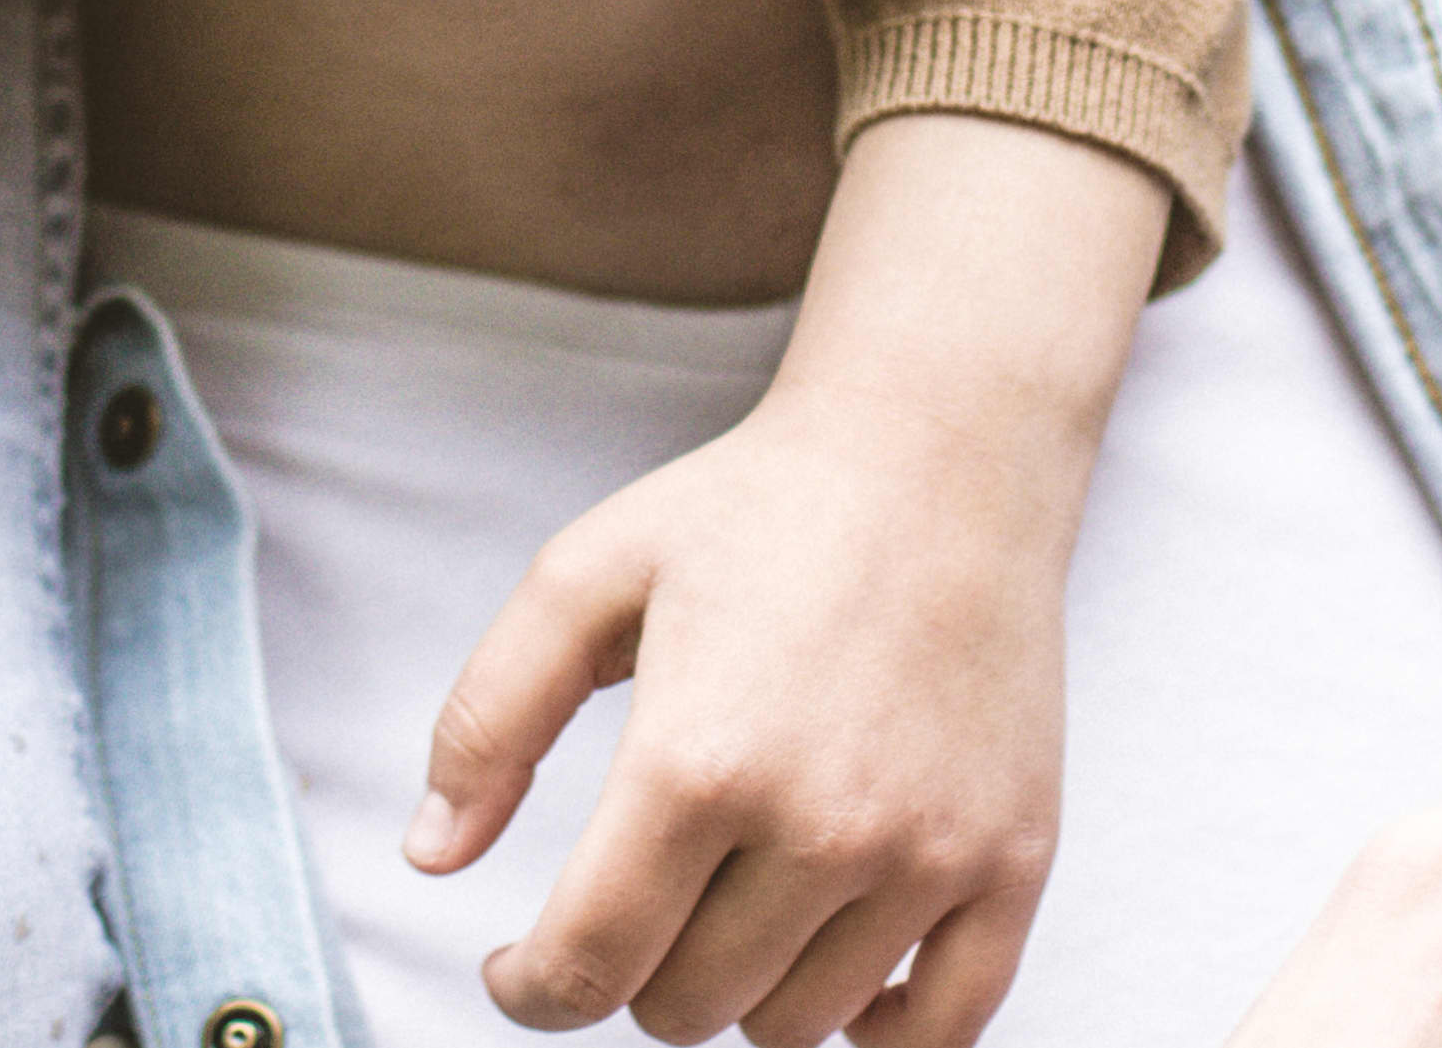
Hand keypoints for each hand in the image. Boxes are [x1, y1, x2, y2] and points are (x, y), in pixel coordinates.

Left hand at [415, 366, 1076, 1047]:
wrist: (942, 452)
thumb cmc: (754, 508)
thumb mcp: (584, 577)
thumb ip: (488, 720)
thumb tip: (429, 859)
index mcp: (697, 762)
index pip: (588, 966)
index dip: (528, 990)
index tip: (517, 969)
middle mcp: (820, 825)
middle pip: (687, 1008)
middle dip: (635, 972)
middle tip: (640, 896)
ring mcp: (928, 852)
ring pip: (797, 1028)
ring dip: (745, 993)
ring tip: (732, 906)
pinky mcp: (1013, 859)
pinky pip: (943, 1032)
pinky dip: (879, 1035)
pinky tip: (840, 979)